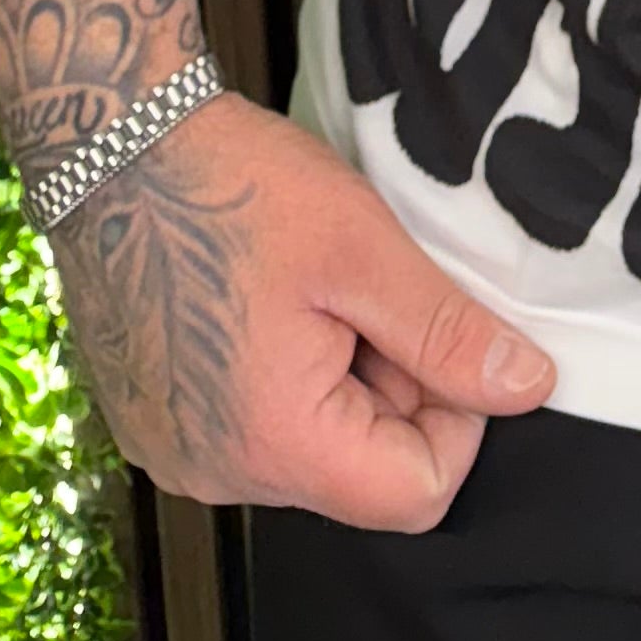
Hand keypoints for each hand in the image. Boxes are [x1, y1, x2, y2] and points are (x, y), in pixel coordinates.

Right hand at [43, 90, 554, 528]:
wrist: (111, 144)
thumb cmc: (233, 186)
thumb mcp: (362, 248)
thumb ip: (448, 332)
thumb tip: (529, 388)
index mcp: (275, 445)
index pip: (416, 495)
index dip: (455, 415)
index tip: (434, 331)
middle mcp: (218, 476)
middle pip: (361, 472)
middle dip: (391, 386)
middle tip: (367, 290)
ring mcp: (177, 454)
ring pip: (311, 448)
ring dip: (338, 378)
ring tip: (313, 289)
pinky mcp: (154, 425)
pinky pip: (252, 431)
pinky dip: (282, 375)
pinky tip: (266, 300)